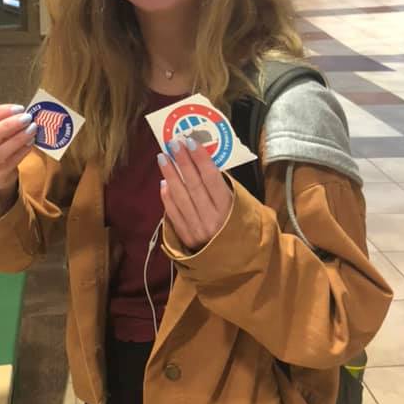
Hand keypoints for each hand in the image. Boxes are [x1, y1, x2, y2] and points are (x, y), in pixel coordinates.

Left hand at [157, 137, 232, 251]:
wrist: (236, 261)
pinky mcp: (186, 238)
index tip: (190, 142)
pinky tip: (163, 182)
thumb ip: (224, 187)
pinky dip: (168, 197)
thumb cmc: (239, 225)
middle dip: (182, 162)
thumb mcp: (240, 205)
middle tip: (173, 144)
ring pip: (180, 198)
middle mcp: (212, 219)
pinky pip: (174, 214)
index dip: (199, 159)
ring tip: (163, 157)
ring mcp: (197, 230)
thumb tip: (203, 163)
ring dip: (170, 175)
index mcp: (229, 209)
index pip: (211, 178)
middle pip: (193, 185)